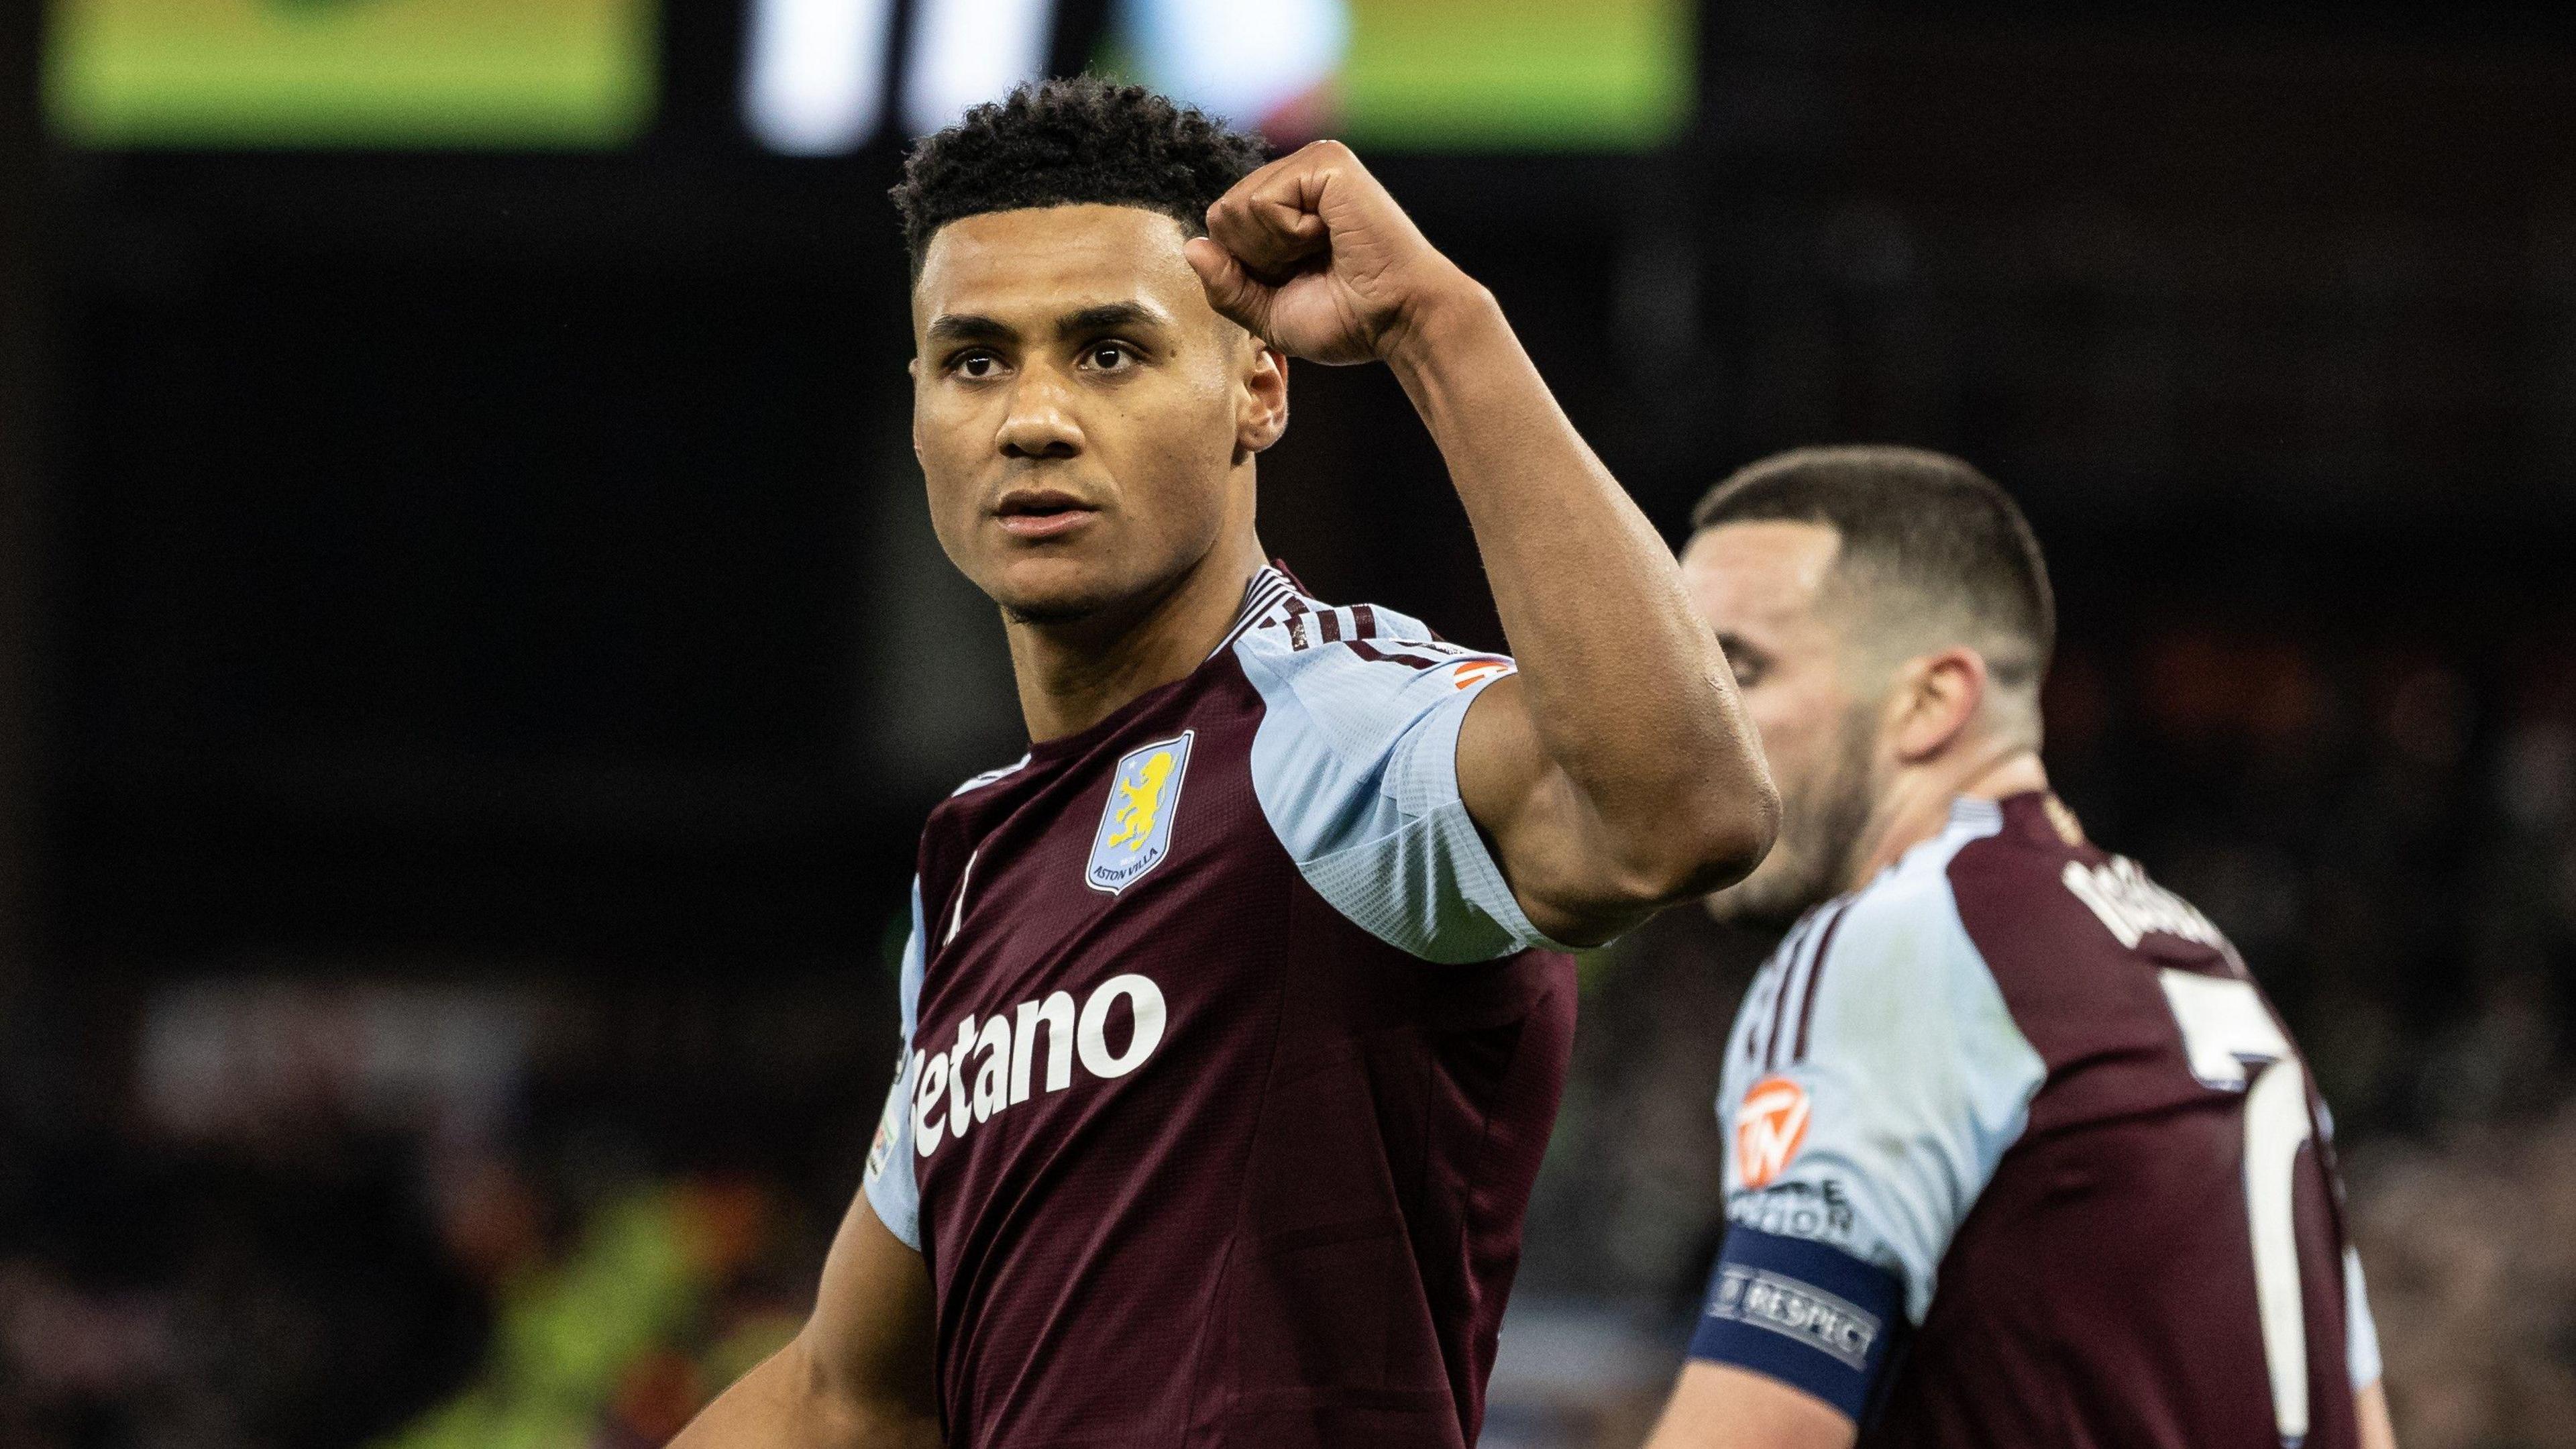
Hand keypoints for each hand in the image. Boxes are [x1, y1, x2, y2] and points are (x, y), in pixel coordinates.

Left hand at [1185, 141, 1478, 365]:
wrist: (1399, 321)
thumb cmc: (1348, 320)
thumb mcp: (1268, 314)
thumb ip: (1227, 285)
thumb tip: (1191, 247)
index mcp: (1287, 205)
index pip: (1222, 229)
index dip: (1247, 270)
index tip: (1299, 280)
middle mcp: (1299, 175)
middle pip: (1222, 216)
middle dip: (1256, 259)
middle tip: (1311, 266)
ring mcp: (1313, 163)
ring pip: (1236, 208)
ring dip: (1273, 249)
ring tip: (1323, 251)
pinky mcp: (1325, 162)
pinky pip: (1261, 202)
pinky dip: (1288, 236)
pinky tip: (1328, 237)